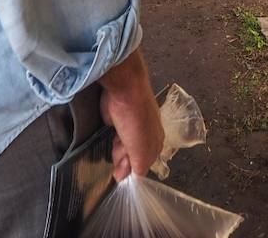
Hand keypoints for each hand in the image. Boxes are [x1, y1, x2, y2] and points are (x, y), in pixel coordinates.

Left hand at [98, 49, 163, 179]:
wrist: (124, 90)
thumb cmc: (136, 118)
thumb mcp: (141, 149)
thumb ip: (138, 166)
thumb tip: (127, 178)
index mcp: (156, 143)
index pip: (144, 166)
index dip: (131, 171)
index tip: (121, 173)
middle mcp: (147, 136)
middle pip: (132, 158)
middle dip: (122, 160)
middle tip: (118, 152)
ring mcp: (133, 127)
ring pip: (122, 149)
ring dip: (116, 150)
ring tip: (115, 140)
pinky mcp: (120, 120)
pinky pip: (115, 137)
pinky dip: (111, 140)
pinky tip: (110, 135)